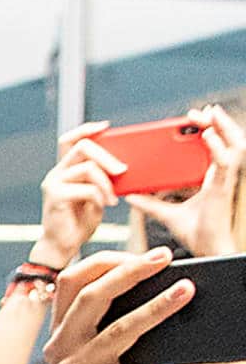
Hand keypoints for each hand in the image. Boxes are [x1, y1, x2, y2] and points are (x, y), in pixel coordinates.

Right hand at [37, 123, 120, 265]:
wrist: (63, 247)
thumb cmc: (80, 222)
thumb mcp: (97, 195)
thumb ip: (102, 179)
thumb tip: (122, 167)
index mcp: (65, 170)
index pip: (71, 140)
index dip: (87, 129)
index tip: (106, 127)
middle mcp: (57, 173)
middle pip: (82, 146)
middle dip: (108, 155)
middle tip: (123, 170)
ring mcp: (54, 184)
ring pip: (87, 167)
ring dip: (107, 182)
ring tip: (113, 197)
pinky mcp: (55, 197)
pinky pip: (86, 188)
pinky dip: (100, 196)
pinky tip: (105, 206)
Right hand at [44, 247, 218, 363]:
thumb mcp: (102, 349)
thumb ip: (114, 321)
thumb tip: (165, 287)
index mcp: (60, 330)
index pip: (71, 281)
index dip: (104, 262)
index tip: (141, 254)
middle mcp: (62, 346)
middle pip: (91, 297)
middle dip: (129, 271)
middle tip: (164, 257)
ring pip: (119, 329)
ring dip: (157, 307)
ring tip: (187, 291)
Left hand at [131, 105, 245, 258]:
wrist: (206, 250)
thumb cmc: (195, 234)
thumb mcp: (166, 214)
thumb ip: (150, 204)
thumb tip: (130, 196)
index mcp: (210, 178)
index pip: (213, 148)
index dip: (208, 131)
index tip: (192, 120)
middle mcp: (219, 176)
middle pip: (226, 141)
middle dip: (216, 123)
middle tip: (198, 113)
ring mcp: (223, 180)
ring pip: (232, 145)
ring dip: (223, 127)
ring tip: (208, 114)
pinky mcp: (221, 188)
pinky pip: (224, 162)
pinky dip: (216, 147)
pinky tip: (206, 136)